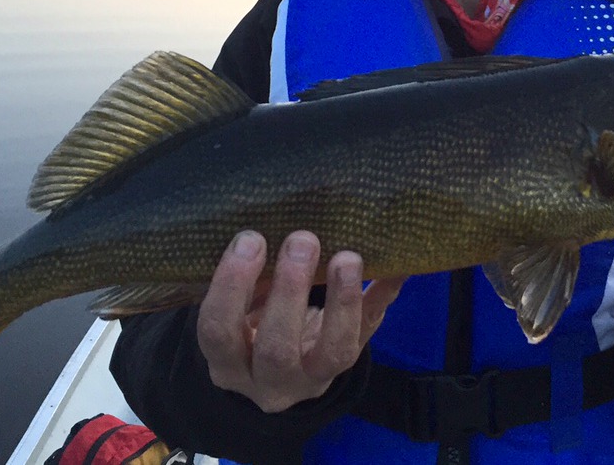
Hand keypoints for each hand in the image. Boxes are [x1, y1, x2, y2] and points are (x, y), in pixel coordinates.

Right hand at [196, 230, 405, 412]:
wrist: (280, 371)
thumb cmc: (248, 324)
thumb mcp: (235, 309)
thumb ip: (245, 280)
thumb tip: (259, 230)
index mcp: (228, 363)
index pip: (218, 332)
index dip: (232, 287)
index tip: (250, 239)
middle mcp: (270, 382)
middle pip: (276, 349)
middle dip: (290, 292)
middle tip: (302, 239)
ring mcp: (315, 380)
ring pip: (333, 353)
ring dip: (342, 301)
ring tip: (347, 257)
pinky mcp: (350, 364)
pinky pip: (370, 332)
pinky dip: (383, 296)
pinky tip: (395, 268)